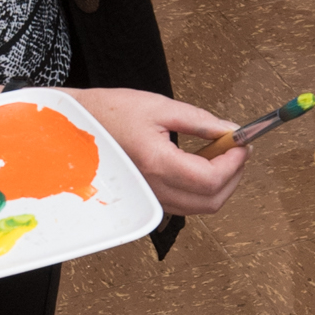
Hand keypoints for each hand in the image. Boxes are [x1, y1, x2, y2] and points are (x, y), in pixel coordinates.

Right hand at [77, 88, 252, 218]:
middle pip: (211, 201)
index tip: (242, 143)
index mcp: (157, 163)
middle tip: (236, 149)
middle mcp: (153, 189)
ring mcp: (148, 199)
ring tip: (218, 153)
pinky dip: (200, 190)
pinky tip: (198, 165)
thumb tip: (230, 130)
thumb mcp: (159, 106)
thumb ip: (200, 121)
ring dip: (219, 184)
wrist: (73, 128)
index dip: (234, 163)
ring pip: (199, 208)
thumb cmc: (108, 113)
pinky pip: (183, 206)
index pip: (211, 179)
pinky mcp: (145, 200)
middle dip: (233, 176)